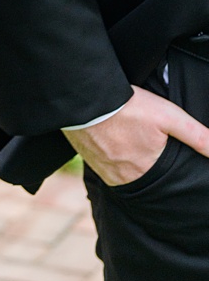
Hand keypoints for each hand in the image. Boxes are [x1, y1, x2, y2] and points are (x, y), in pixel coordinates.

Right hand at [67, 84, 208, 185]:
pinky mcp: (86, 158)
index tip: (166, 161)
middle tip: (150, 153)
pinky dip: (111, 160)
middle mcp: (123, 177)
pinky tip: (113, 145)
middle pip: (143, 180)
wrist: (82, 97)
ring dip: (129, 166)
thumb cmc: (128, 107)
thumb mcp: (170, 117)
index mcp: (146, 172)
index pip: (165, 183)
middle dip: (149, 171)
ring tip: (133, 149)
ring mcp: (102, 169)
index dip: (168, 173)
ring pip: (122, 175)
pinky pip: (104, 166)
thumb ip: (197, 137)